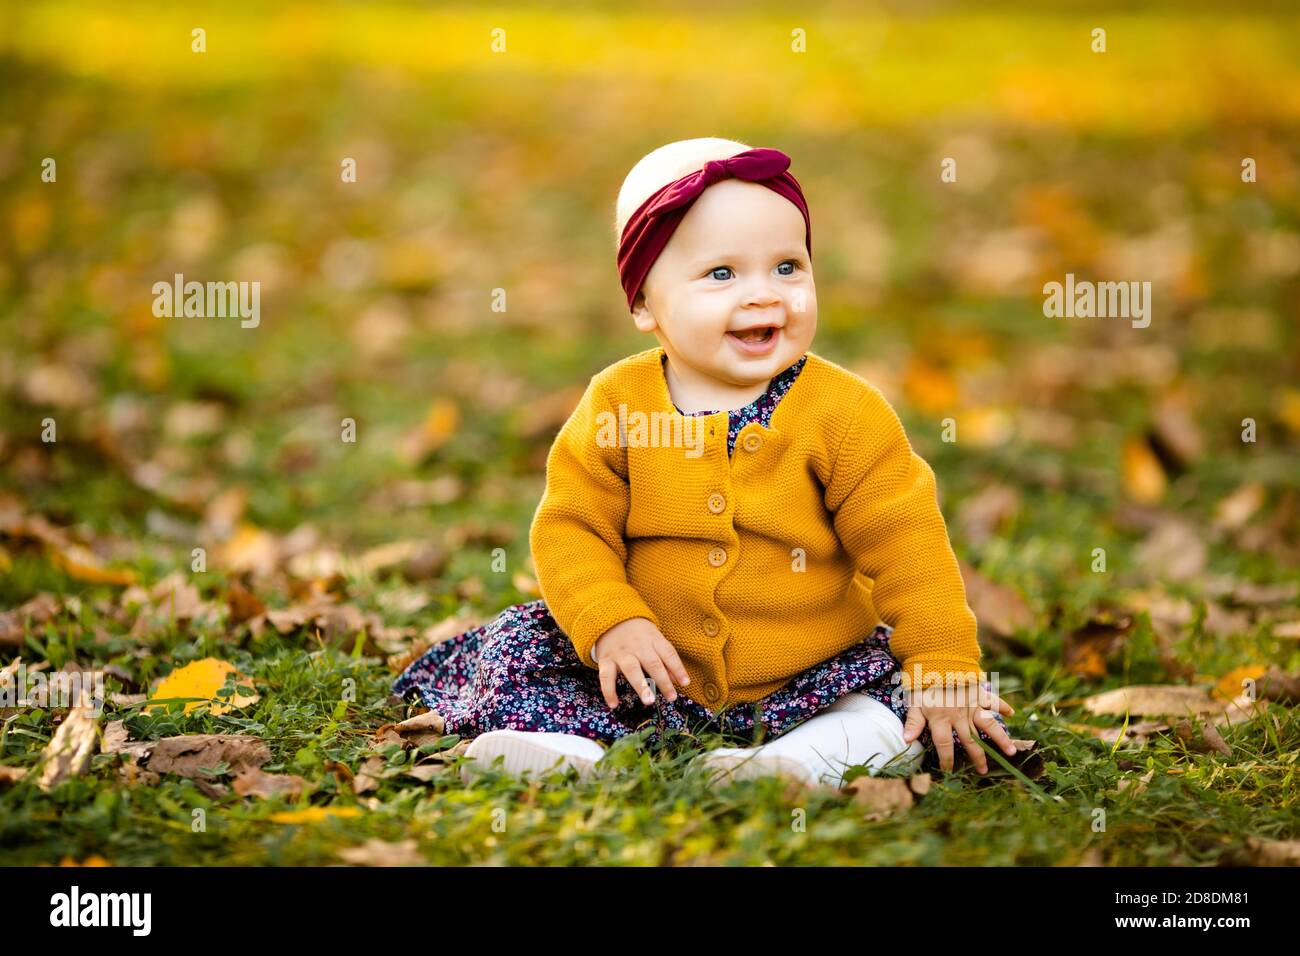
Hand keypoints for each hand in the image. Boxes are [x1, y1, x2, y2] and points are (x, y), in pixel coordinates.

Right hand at [593, 618, 689, 708]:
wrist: (610, 618)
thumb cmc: (638, 634)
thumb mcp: (654, 639)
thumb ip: (666, 659)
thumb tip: (677, 680)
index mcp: (653, 639)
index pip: (668, 653)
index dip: (678, 668)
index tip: (685, 683)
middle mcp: (637, 646)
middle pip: (652, 663)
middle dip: (662, 681)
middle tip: (671, 697)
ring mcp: (621, 653)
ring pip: (632, 669)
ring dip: (641, 686)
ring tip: (649, 701)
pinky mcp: (605, 659)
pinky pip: (606, 676)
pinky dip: (609, 691)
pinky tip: (614, 704)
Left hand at [900, 682, 1015, 774]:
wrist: (935, 658)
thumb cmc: (921, 682)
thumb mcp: (913, 701)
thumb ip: (913, 721)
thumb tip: (907, 741)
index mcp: (940, 719)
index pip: (944, 745)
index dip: (946, 759)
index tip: (949, 770)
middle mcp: (958, 715)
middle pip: (970, 741)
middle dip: (978, 757)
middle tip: (984, 771)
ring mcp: (971, 704)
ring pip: (988, 725)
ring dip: (1000, 739)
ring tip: (1011, 752)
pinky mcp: (978, 692)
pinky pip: (993, 700)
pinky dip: (1003, 705)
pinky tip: (1012, 713)